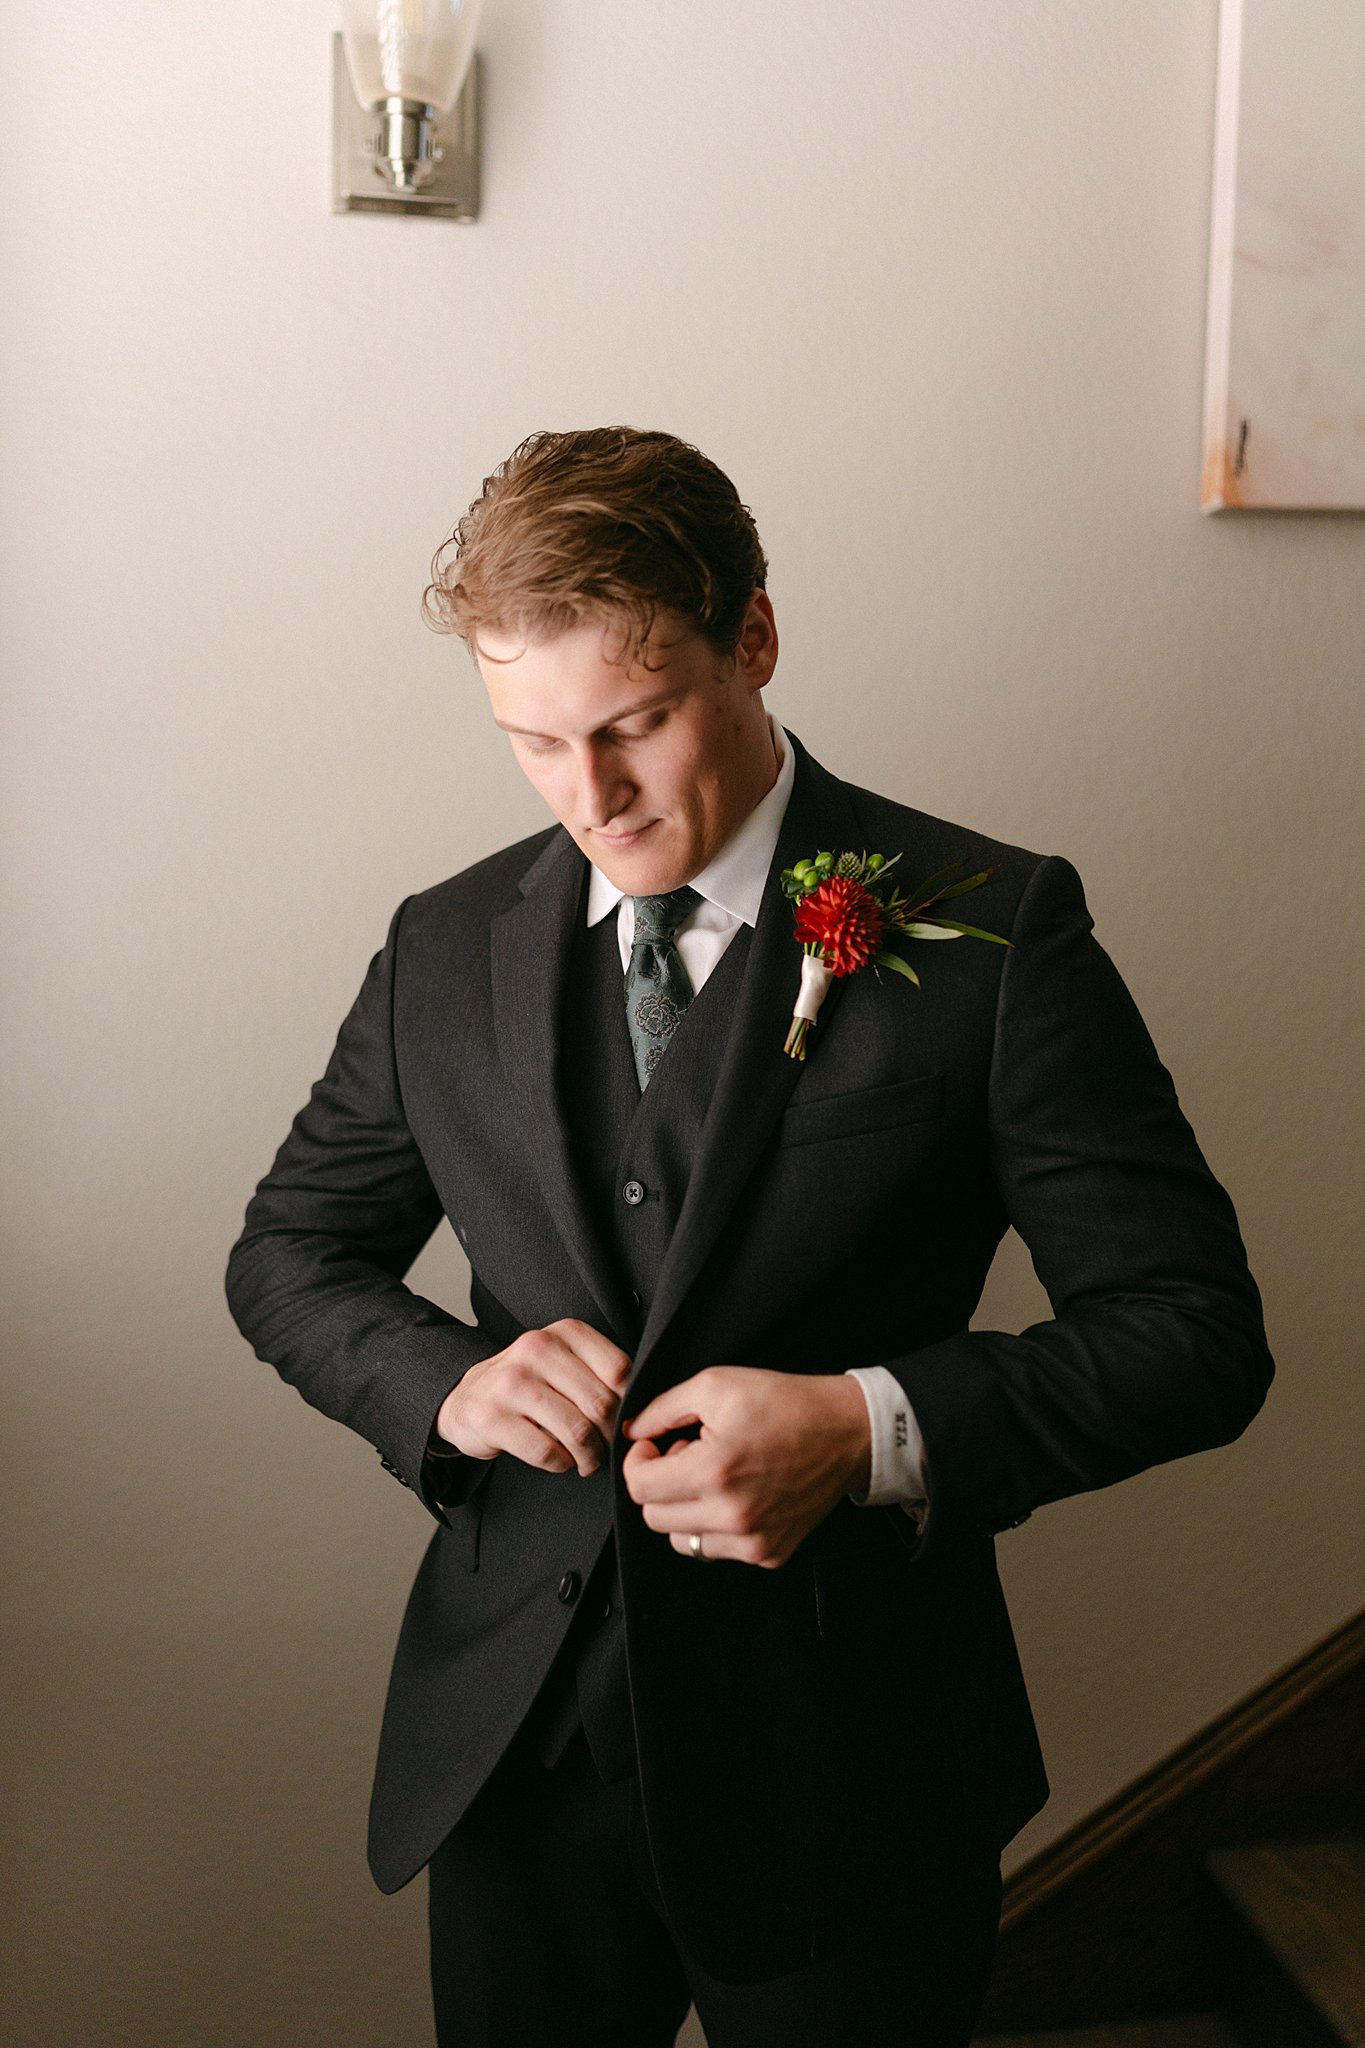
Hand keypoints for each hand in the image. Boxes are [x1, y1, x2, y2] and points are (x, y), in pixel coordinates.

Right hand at [434, 1319, 632, 1477]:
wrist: (466, 1397)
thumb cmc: (529, 1383)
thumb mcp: (564, 1362)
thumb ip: (600, 1374)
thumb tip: (643, 1410)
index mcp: (564, 1333)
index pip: (619, 1370)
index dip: (628, 1404)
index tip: (624, 1422)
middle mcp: (536, 1349)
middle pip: (600, 1404)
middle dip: (610, 1437)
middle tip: (607, 1450)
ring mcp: (510, 1383)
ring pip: (576, 1431)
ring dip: (589, 1457)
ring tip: (588, 1461)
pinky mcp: (491, 1418)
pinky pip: (546, 1452)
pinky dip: (561, 1464)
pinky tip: (559, 1460)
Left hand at [621, 1367, 871, 1567]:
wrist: (847, 1432)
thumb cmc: (786, 1404)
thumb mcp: (716, 1385)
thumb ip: (662, 1409)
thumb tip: (631, 1431)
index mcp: (714, 1472)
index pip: (639, 1488)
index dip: (639, 1461)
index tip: (655, 1446)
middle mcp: (732, 1515)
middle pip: (654, 1517)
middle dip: (660, 1484)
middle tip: (688, 1456)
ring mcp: (753, 1541)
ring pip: (682, 1540)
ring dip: (685, 1510)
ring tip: (714, 1478)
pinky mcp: (770, 1554)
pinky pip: (718, 1550)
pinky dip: (716, 1526)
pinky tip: (738, 1494)